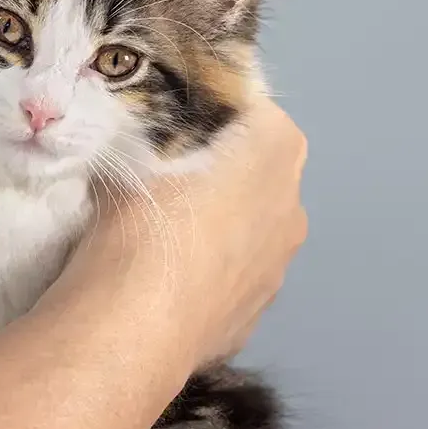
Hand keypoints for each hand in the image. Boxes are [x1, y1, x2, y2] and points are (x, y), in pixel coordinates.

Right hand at [64, 95, 307, 369]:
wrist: (135, 323)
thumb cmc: (141, 215)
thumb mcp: (133, 141)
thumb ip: (154, 123)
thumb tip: (153, 122)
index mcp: (276, 146)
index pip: (247, 105)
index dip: (205, 109)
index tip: (165, 122)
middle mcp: (293, 205)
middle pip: (255, 169)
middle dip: (217, 168)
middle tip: (159, 176)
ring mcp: (279, 268)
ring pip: (247, 229)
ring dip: (216, 224)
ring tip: (159, 236)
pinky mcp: (255, 317)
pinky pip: (230, 278)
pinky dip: (206, 274)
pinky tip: (164, 283)